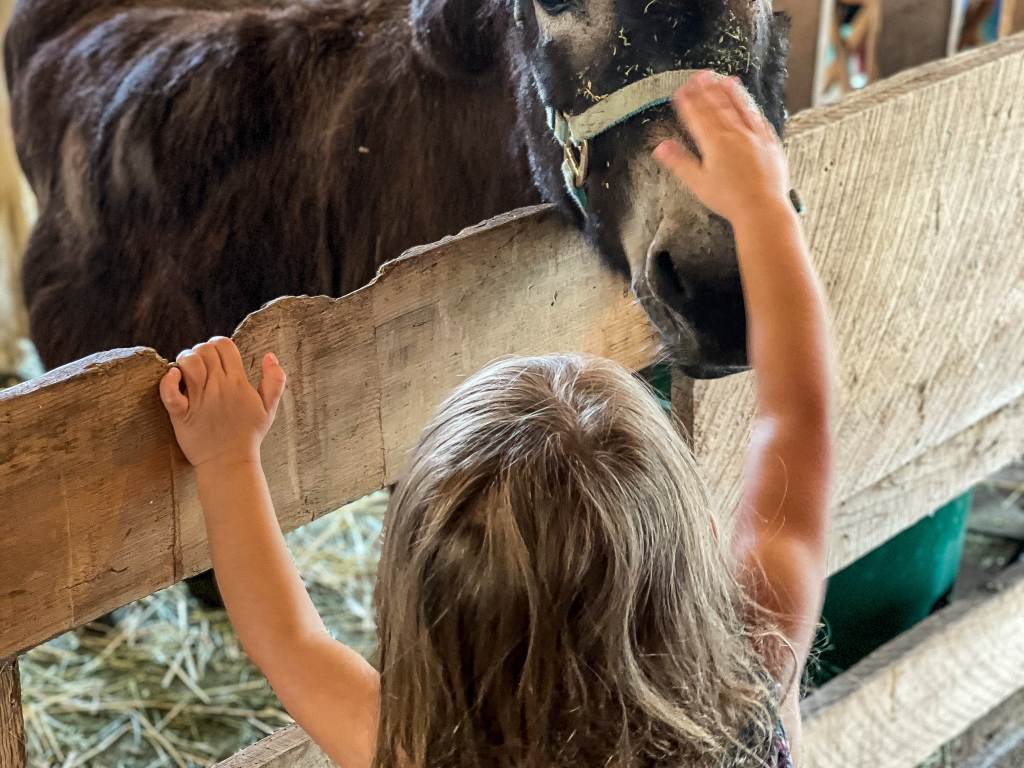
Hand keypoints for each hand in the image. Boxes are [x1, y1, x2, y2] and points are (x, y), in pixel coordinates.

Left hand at [159, 337, 285, 469]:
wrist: (230, 463)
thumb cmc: (248, 436)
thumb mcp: (269, 408)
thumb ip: (275, 380)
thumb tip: (270, 356)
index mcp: (238, 383)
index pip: (224, 345)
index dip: (218, 345)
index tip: (216, 358)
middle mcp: (218, 387)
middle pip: (205, 350)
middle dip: (200, 351)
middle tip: (200, 366)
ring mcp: (199, 400)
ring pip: (188, 363)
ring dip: (185, 361)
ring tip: (186, 372)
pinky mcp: (181, 414)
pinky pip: (170, 391)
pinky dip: (168, 380)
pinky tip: (173, 377)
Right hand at [653, 71, 790, 223]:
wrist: (762, 208)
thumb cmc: (729, 199)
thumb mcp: (698, 182)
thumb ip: (679, 161)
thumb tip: (660, 147)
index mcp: (715, 142)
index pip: (698, 116)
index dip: (688, 102)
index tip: (681, 90)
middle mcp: (735, 134)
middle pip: (718, 106)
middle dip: (706, 90)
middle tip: (699, 75)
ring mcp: (754, 136)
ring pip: (740, 107)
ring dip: (730, 92)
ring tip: (723, 79)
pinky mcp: (770, 142)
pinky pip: (758, 118)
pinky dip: (751, 106)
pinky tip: (748, 102)